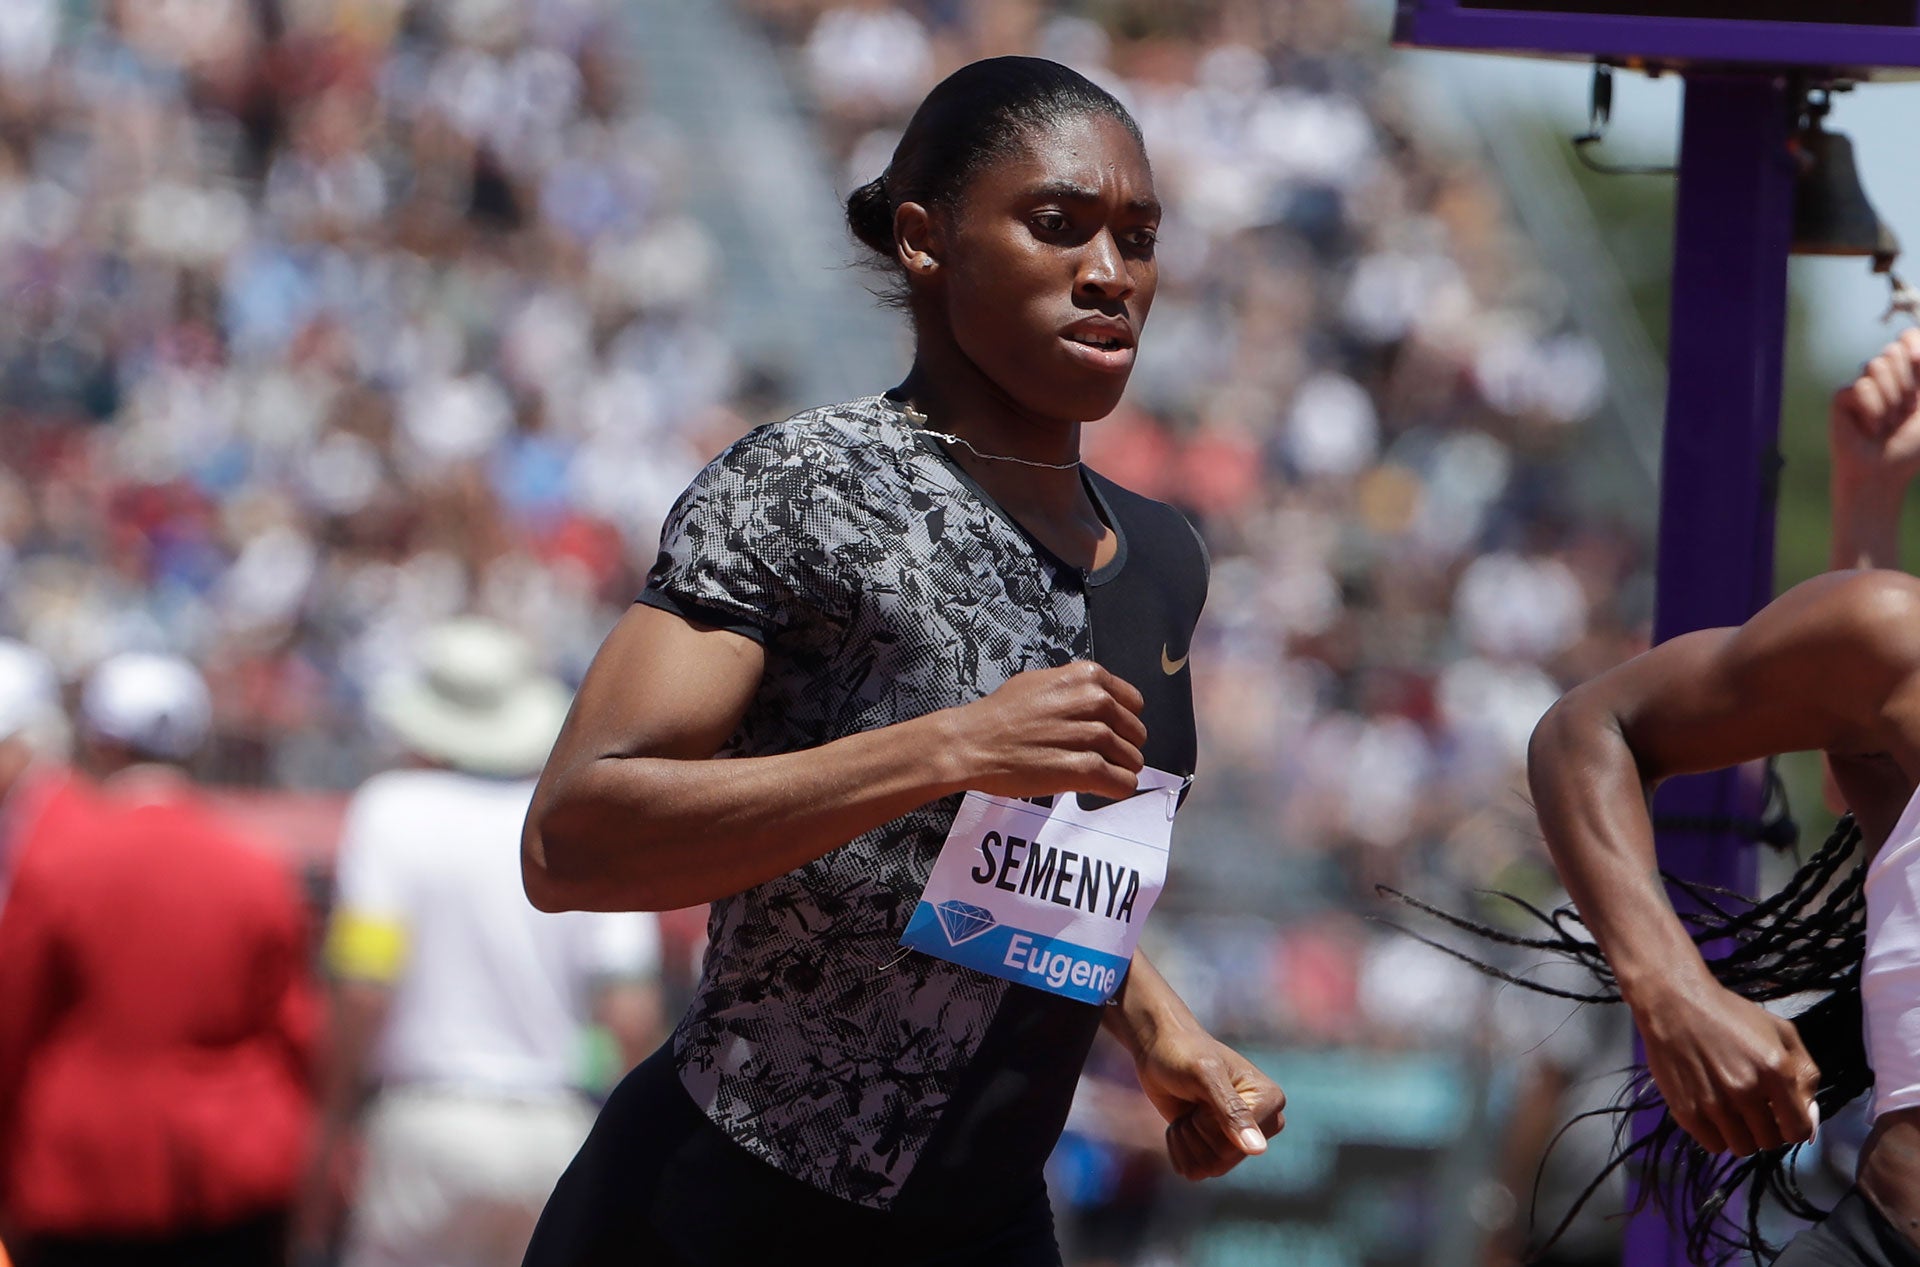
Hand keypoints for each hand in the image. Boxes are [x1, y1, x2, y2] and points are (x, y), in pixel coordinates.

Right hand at [944, 662, 1145, 800]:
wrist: (973, 742)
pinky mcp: (1084, 769)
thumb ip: (1077, 690)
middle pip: (1136, 734)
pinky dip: (1114, 789)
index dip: (1120, 722)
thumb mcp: (1042, 682)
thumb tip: (1103, 703)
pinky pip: (1123, 784)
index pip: (1134, 704)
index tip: (1103, 733)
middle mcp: (1095, 701)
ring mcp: (1092, 735)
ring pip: (1133, 761)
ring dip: (1116, 771)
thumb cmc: (1002, 715)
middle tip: (1091, 756)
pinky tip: (1095, 787)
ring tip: (1088, 772)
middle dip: (1120, 748)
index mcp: (1088, 677)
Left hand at [1131, 1024, 1285, 1179]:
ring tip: (1187, 1112)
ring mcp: (1237, 1138)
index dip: (1207, 1124)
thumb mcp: (1205, 1075)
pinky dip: (1178, 1148)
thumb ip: (1231, 1110)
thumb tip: (1258, 1150)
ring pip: (1206, 1169)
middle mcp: (1261, 1124)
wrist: (1159, 1049)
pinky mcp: (1215, 1147)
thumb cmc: (1184, 1053)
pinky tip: (1181, 1122)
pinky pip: (1194, 1170)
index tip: (1204, 1093)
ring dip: (1184, 1140)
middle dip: (1194, 1133)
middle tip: (1193, 1102)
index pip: (1237, 1146)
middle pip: (1221, 1161)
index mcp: (1270, 1101)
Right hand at [1630, 973, 1819, 1156]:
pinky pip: (1713, 1145)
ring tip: (1732, 1112)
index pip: (1798, 1130)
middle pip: (1769, 1142)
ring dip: (1741, 1134)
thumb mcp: (1780, 1031)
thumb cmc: (1730, 1014)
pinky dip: (1716, 1135)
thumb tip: (1809, 1114)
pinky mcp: (1686, 1111)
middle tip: (1753, 1108)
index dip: (1793, 1126)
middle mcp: (1746, 1092)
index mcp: (1776, 1071)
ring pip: (1742, 1148)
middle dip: (1766, 1128)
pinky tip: (1712, 1113)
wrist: (1673, 1003)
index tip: (1781, 1115)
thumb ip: (1805, 1073)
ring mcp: (1714, 1104)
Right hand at [1831, 330, 1919, 493]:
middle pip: (1894, 349)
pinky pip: (1860, 388)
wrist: (1885, 472)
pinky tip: (1869, 429)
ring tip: (1887, 424)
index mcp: (1911, 373)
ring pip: (1876, 365)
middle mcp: (1885, 376)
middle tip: (1905, 412)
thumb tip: (1911, 349)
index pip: (1909, 337)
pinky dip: (1872, 412)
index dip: (1914, 345)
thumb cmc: (1913, 446)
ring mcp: (1862, 385)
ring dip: (1891, 401)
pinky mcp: (1842, 397)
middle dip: (1907, 384)